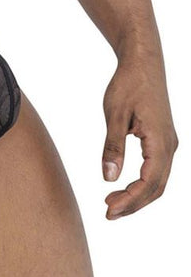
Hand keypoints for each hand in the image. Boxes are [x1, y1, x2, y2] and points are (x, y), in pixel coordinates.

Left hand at [102, 48, 178, 219]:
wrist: (143, 62)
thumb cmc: (128, 84)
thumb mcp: (115, 114)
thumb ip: (112, 146)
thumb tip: (108, 178)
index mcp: (159, 142)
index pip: (148, 183)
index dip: (130, 201)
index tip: (108, 210)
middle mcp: (169, 146)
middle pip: (156, 188)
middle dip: (133, 204)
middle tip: (107, 213)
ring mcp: (168, 143)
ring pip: (158, 181)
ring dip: (137, 196)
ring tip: (112, 204)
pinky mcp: (163, 138)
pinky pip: (157, 169)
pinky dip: (142, 183)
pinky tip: (124, 185)